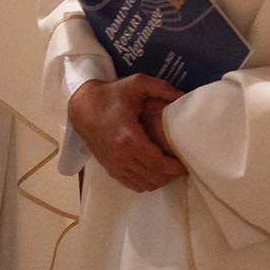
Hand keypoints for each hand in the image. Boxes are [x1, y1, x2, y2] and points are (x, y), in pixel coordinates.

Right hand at [68, 76, 185, 191]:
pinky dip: (147, 182)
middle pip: (154, 177)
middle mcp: (121, 156)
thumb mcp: (137, 84)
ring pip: (145, 184)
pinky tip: (155, 171)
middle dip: (171, 175)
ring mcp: (115, 165)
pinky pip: (133, 185)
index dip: (175, 166)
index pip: (157, 163)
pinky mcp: (111, 169)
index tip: (186, 161)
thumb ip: (161, 88)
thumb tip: (183, 96)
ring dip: (161, 180)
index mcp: (129, 137)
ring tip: (171, 168)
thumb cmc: (111, 95)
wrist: (83, 107)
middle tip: (182, 164)